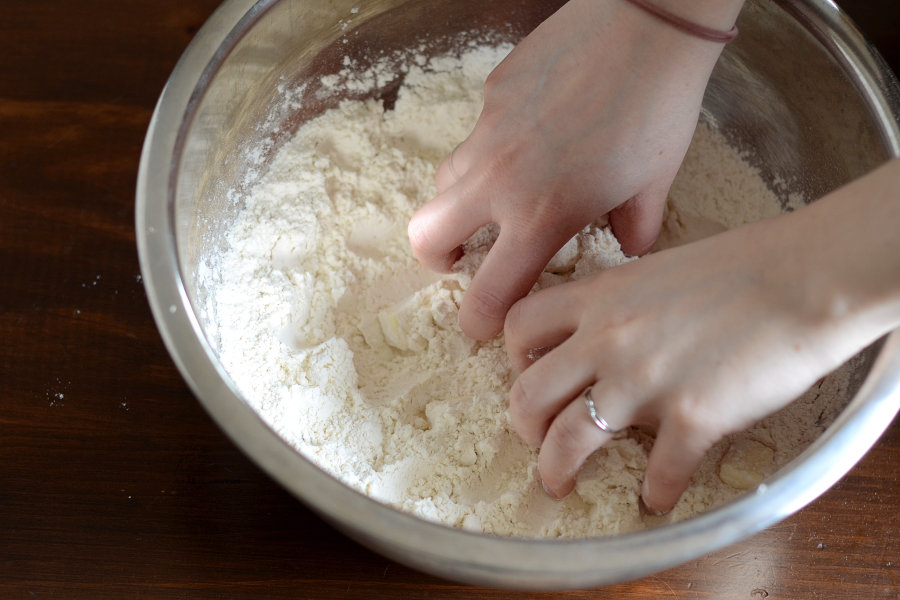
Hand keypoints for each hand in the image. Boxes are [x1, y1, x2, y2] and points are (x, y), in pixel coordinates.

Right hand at [408, 0, 741, 339]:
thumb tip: (627, 251)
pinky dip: (491, 150)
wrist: (646, 23)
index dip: (480, 321)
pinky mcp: (491, 94)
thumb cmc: (657, 109)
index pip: (489, 293)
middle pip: (425, 236)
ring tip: (497, 196)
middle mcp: (499, 179)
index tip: (485, 324)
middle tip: (460, 259)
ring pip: (445, 180)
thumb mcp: (652, 186)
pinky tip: (532, 135)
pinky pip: (475, 134)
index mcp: (540, 217)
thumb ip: (632, 233)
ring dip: (460, 202)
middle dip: (435, 259)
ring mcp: (488, 132)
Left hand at [504, 158, 899, 511]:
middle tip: (536, 440)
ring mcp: (642, 383)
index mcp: (598, 298)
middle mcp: (606, 341)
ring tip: (560, 484)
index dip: (513, 357)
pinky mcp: (689, 419)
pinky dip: (654, 493)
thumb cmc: (741, 266)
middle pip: (526, 394)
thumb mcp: (657, 268)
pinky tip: (657, 498)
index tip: (526, 373)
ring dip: (555, 471)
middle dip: (523, 426)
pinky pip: (658, 474)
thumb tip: (604, 326)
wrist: (802, 278)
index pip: (520, 326)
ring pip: (566, 442)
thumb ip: (620, 300)